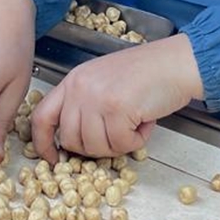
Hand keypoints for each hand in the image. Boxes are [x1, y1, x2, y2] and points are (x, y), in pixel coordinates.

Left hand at [32, 34, 203, 162]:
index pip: (42, 117)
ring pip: (94, 146)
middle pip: (71, 139)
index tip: (53, 157)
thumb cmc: (148, 72)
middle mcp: (80, 87)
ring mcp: (96, 97)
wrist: (177, 62)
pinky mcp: (116, 108)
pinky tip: (145, 121)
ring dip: (118, 144)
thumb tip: (74, 142)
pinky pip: (120, 145)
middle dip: (94, 147)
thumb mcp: (104, 81)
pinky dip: (136, 141)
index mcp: (74, 80)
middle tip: (117, 134)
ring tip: (134, 123)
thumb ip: (85, 105)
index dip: (44, 143)